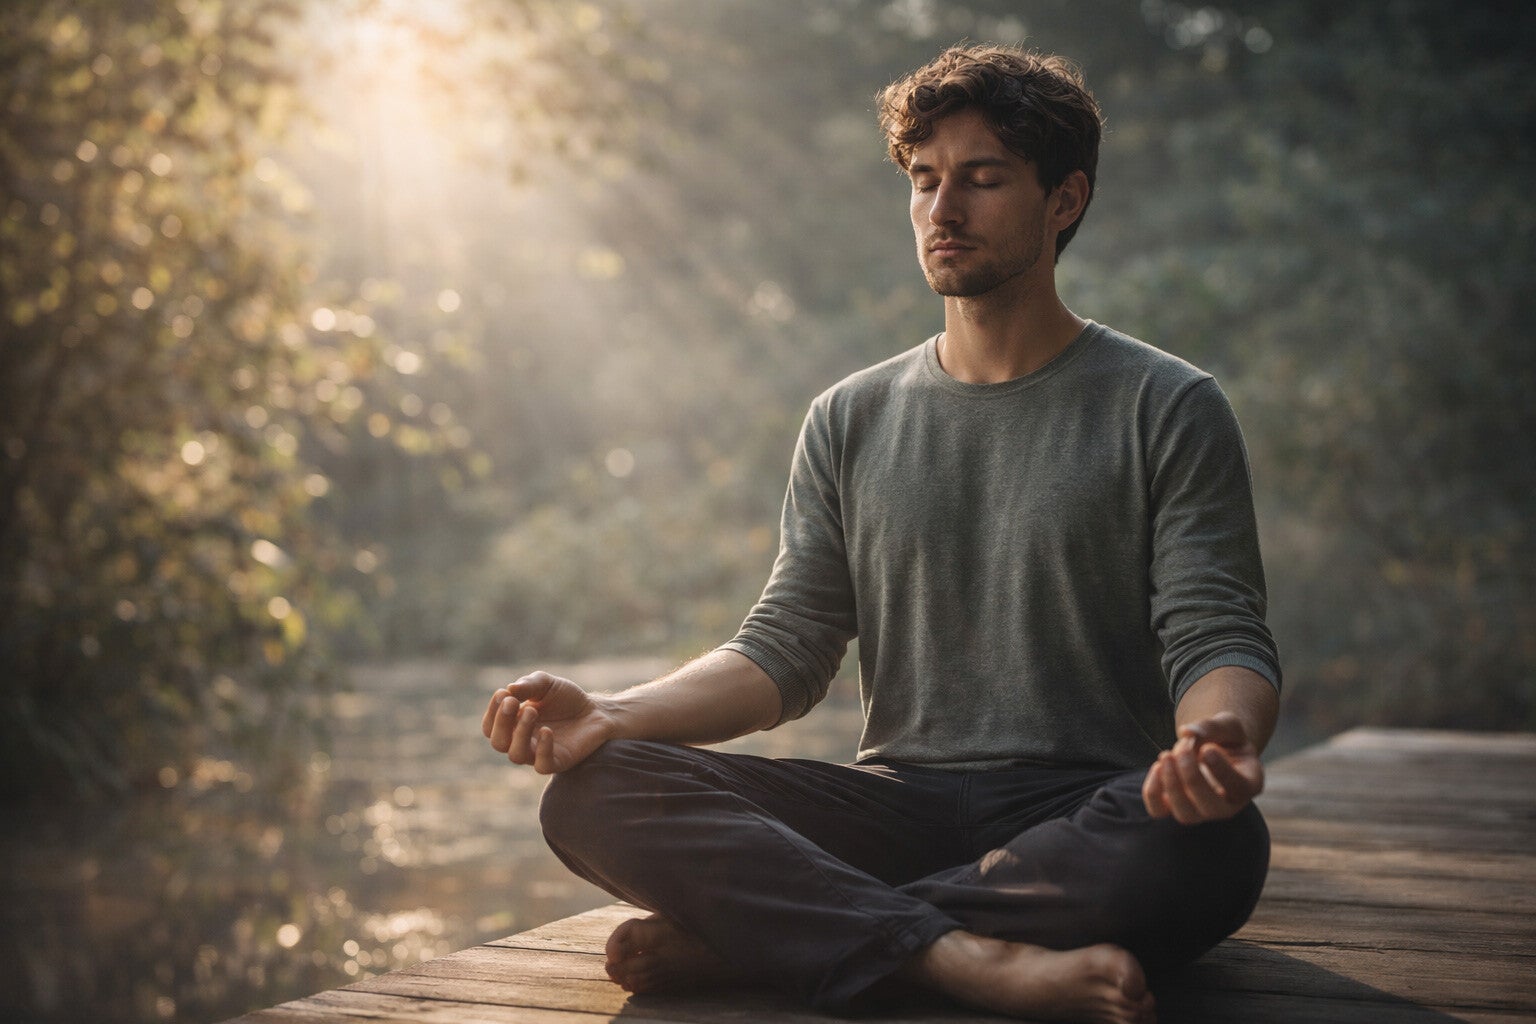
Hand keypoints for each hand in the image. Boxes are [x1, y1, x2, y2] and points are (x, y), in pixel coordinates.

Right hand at [480, 671, 615, 773]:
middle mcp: (522, 741)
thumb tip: (509, 689)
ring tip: (532, 711)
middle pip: (498, 742)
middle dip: (502, 722)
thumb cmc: (567, 698)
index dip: (492, 712)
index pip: (490, 726)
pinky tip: (547, 730)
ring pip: (516, 755)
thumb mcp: (546, 684)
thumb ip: (528, 685)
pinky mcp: (558, 762)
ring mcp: (538, 753)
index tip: (504, 694)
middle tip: (513, 702)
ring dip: (520, 732)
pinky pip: (542, 765)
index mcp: (513, 724)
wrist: (596, 710)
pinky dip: (542, 748)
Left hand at [1142, 711, 1263, 823]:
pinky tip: (1157, 767)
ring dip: (1172, 785)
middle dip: (1192, 778)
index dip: (1221, 771)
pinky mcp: (1174, 806)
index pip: (1239, 789)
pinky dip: (1152, 792)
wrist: (1211, 749)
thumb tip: (1186, 732)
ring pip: (1185, 815)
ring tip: (1166, 755)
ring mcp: (1200, 810)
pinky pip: (1159, 811)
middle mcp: (1227, 805)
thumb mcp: (1227, 725)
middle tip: (1183, 749)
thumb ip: (1212, 726)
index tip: (1207, 749)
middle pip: (1211, 808)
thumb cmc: (1226, 738)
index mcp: (1249, 784)